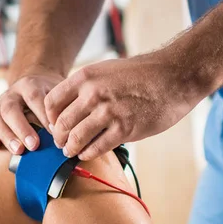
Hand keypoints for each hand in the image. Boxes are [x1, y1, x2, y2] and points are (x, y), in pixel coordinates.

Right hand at [0, 70, 63, 153]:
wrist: (33, 85)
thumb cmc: (50, 95)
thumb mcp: (57, 94)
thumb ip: (61, 108)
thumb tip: (70, 132)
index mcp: (29, 85)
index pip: (34, 98)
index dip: (43, 115)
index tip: (54, 132)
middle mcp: (11, 94)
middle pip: (11, 109)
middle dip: (22, 128)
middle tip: (34, 145)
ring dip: (7, 135)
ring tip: (18, 150)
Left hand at [45, 49, 196, 160]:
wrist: (173, 77)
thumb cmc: (141, 74)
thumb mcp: (106, 69)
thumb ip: (86, 86)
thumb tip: (70, 106)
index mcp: (85, 77)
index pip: (51, 102)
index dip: (49, 118)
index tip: (54, 125)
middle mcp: (92, 94)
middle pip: (61, 123)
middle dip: (59, 137)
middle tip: (61, 143)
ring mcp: (108, 112)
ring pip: (76, 138)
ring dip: (70, 148)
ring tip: (71, 151)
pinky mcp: (124, 129)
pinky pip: (96, 148)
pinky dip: (88, 154)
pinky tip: (88, 153)